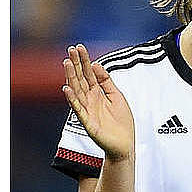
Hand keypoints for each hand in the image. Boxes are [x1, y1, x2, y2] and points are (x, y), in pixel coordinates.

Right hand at [61, 44, 133, 161]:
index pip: (88, 74)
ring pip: (77, 91)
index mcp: (97, 94)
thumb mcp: (116, 96)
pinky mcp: (88, 122)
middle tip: (70, 50)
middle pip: (80, 79)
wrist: (124, 144)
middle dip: (76, 64)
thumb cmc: (121, 122)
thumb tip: (96, 65)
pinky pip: (78, 109)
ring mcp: (87, 110)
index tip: (79, 47)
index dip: (84, 60)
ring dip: (71, 77)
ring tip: (67, 64)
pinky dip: (72, 99)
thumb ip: (106, 82)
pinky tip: (67, 89)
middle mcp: (90, 100)